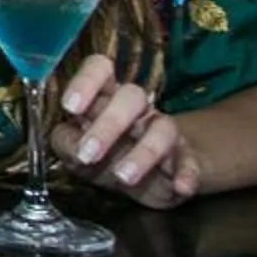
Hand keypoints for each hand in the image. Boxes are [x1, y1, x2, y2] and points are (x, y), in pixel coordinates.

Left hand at [51, 54, 200, 207]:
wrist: (149, 177)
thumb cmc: (103, 153)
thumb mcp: (76, 150)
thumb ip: (66, 143)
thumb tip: (71, 145)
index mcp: (105, 96)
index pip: (100, 69)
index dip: (86, 81)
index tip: (70, 107)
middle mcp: (137, 108)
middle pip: (131, 97)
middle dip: (109, 124)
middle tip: (88, 154)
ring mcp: (164, 131)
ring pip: (163, 129)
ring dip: (145, 153)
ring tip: (124, 177)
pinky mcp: (185, 158)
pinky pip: (191, 162)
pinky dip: (187, 174)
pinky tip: (181, 187)